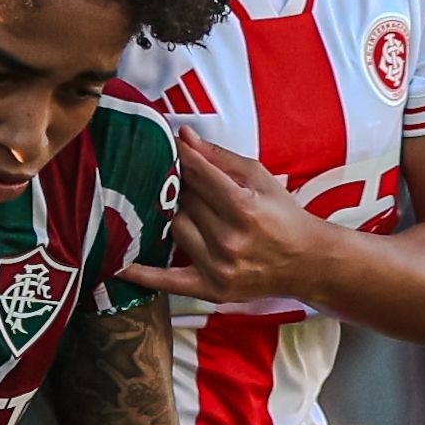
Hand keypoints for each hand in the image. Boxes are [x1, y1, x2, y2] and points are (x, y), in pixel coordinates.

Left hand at [119, 130, 335, 304]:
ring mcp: (218, 267)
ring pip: (173, 229)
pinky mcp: (211, 289)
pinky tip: (117, 265)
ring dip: (171, 216)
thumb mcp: (260, 179)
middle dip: (179, 186)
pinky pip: (167, 282)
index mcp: (244, 208)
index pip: (198, 175)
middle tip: (174, 176)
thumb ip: (220, 158)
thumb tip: (184, 136)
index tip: (166, 143)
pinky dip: (142, 274)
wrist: (307, 262)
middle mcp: (229, 239)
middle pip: (183, 201)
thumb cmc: (283, 215)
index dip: (181, 156)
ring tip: (174, 205)